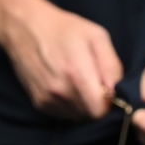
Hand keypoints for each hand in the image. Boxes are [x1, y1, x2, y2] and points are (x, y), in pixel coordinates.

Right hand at [0, 0, 123, 119]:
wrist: (26, 28)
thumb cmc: (64, 29)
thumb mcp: (96, 36)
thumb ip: (111, 66)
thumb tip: (119, 91)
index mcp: (77, 74)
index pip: (101, 111)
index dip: (109, 102)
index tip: (107, 89)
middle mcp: (60, 91)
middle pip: (90, 115)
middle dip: (97, 103)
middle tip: (94, 83)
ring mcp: (47, 99)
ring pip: (77, 116)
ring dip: (82, 105)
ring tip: (77, 81)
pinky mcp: (39, 103)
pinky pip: (63, 113)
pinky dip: (68, 104)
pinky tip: (65, 85)